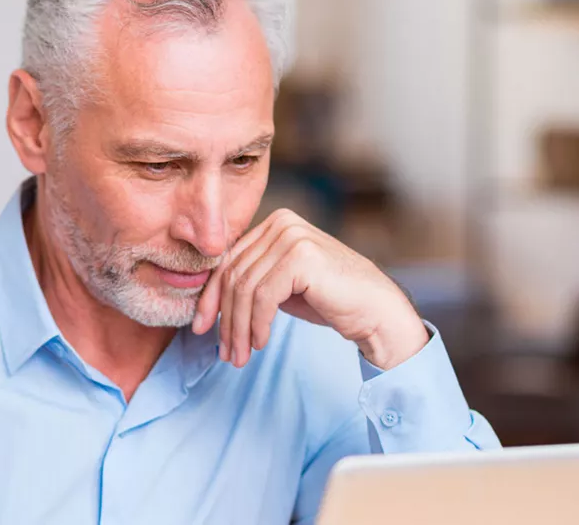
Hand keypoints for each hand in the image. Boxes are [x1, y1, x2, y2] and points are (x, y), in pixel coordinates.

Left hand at [190, 209, 428, 369]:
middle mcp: (282, 223)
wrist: (376, 311)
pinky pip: (263, 297)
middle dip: (225, 319)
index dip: (211, 298)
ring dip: (239, 329)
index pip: (229, 261)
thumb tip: (209, 300)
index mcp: (275, 223)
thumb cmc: (330, 300)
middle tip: (226, 352)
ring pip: (245, 289)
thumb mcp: (281, 286)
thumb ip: (252, 281)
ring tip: (240, 355)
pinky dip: (257, 324)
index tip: (202, 329)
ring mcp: (292, 236)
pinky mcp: (301, 257)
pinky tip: (261, 342)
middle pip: (234, 275)